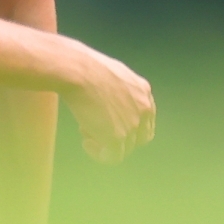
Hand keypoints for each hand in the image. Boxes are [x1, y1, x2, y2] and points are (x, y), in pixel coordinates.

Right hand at [62, 45, 154, 162]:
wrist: (77, 71)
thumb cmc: (85, 67)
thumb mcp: (113, 73)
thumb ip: (120, 89)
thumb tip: (112, 102)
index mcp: (144, 91)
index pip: (146, 118)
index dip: (129, 126)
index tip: (110, 124)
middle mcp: (144, 109)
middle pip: (140, 137)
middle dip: (120, 137)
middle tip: (97, 129)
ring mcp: (133, 124)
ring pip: (126, 148)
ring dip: (105, 143)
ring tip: (85, 130)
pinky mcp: (118, 136)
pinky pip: (113, 157)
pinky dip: (99, 154)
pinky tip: (86, 143)